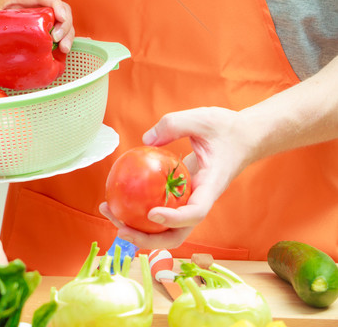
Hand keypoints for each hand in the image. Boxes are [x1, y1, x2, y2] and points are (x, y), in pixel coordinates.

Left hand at [0, 0, 73, 52]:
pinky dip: (66, 40)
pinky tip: (62, 52)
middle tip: (59, 41)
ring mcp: (42, 17)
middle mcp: (35, 5)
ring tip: (64, 49)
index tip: (60, 18)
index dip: (56, 4)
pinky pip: (61, 32)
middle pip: (60, 8)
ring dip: (69, 34)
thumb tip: (0, 31)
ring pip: (64, 21)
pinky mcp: (45, 30)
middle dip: (65, 23)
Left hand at [100, 106, 252, 250]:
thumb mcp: (201, 119)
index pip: (196, 212)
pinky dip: (141, 212)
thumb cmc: (227, 128)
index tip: (152, 213)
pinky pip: (163, 210)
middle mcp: (201, 200)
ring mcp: (192, 201)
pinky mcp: (183, 196)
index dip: (175, 218)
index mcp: (211, 186)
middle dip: (148, 238)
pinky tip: (120, 200)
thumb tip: (146, 139)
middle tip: (119, 226)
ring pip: (167, 229)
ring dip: (140, 230)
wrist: (245, 137)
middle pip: (177, 234)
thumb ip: (174, 125)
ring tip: (111, 214)